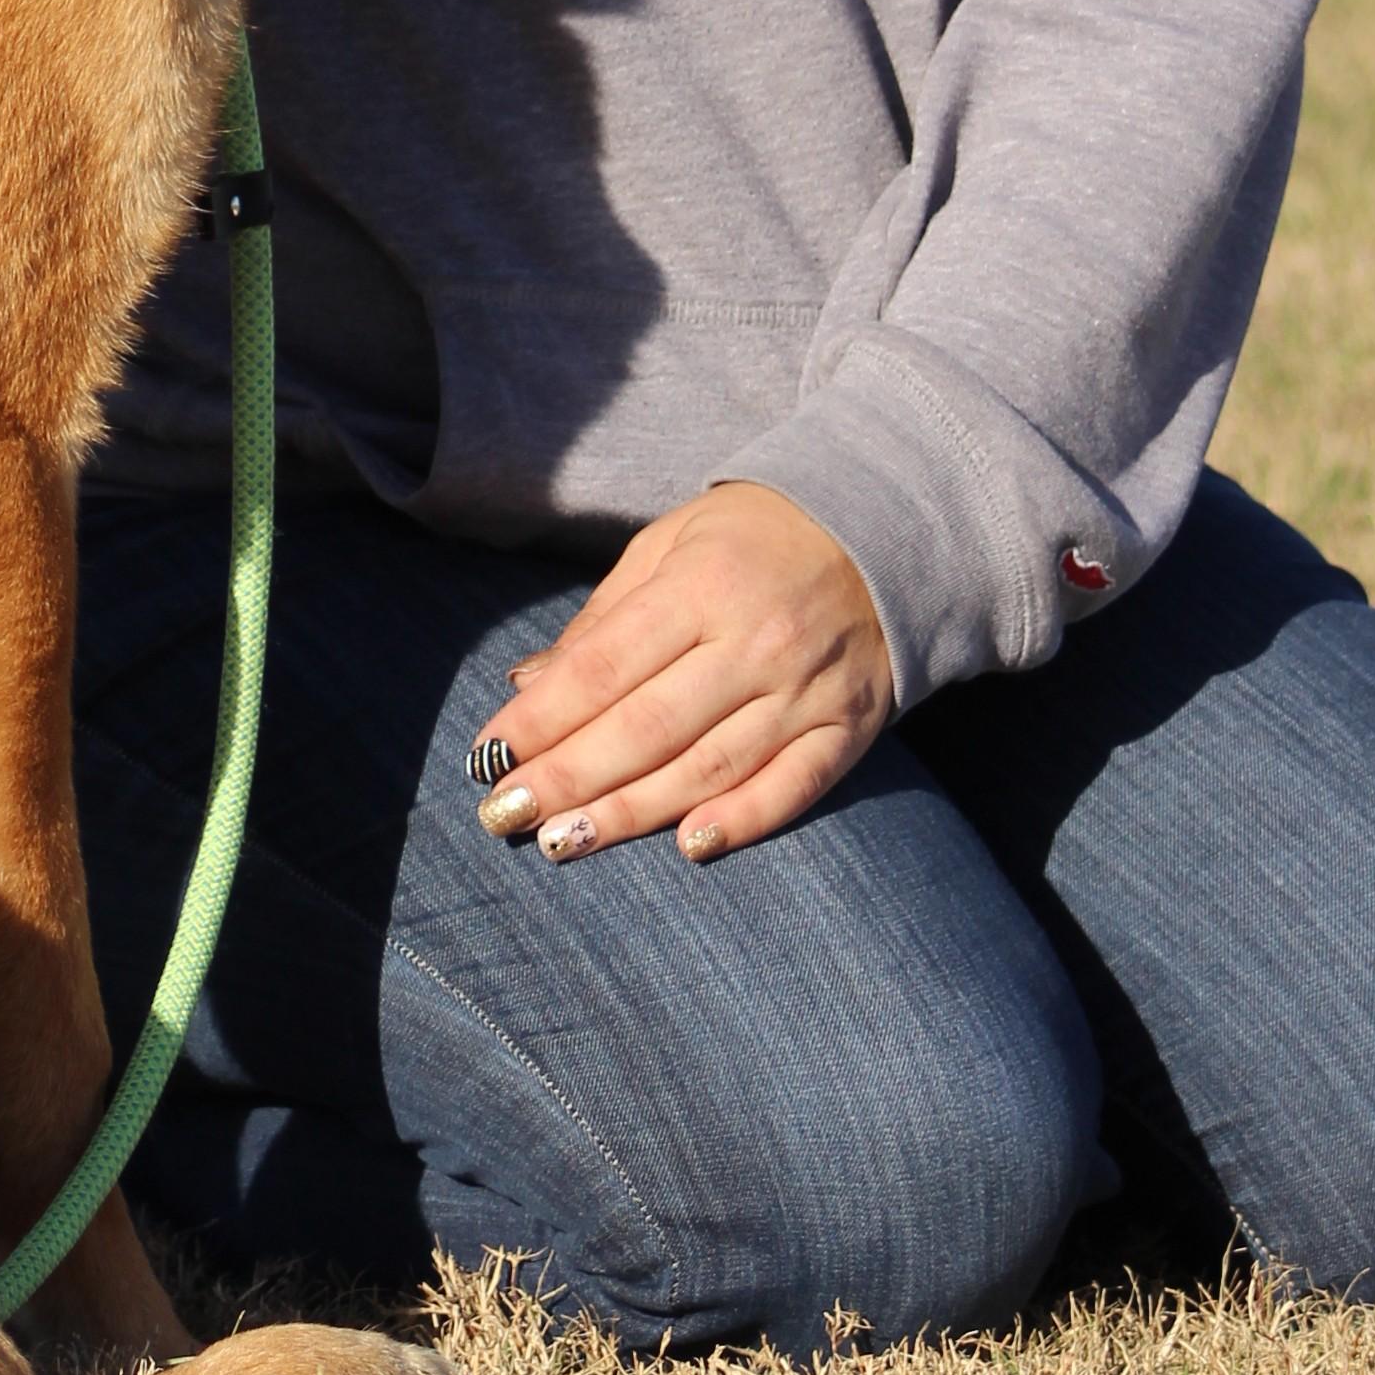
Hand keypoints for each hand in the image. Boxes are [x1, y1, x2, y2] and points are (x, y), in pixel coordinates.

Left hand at [469, 483, 893, 865]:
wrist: (886, 527)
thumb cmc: (754, 537)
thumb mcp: (670, 545)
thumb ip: (603, 618)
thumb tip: (529, 685)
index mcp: (701, 585)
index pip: (605, 666)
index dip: (542, 718)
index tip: (488, 757)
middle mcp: (754, 640)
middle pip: (647, 726)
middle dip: (568, 777)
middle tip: (504, 816)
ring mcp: (805, 688)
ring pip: (708, 766)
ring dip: (632, 812)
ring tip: (565, 842)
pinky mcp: (848, 726)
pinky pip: (794, 785)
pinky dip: (744, 819)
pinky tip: (688, 846)